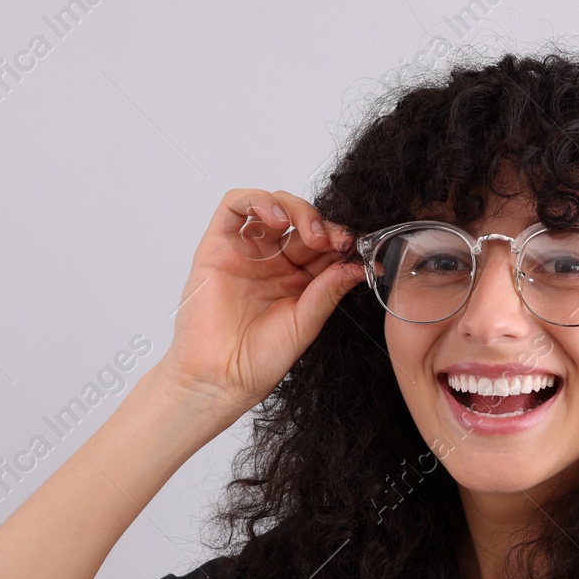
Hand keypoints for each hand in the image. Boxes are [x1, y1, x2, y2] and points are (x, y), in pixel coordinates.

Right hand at [156, 188, 364, 410]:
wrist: (221, 378)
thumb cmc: (259, 359)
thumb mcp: (306, 322)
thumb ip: (329, 290)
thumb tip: (360, 264)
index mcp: (299, 279)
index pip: (325, 244)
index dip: (342, 240)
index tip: (358, 249)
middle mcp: (274, 261)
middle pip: (302, 221)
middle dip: (324, 225)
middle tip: (336, 241)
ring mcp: (247, 252)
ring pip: (273, 206)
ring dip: (297, 209)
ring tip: (311, 233)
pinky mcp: (218, 246)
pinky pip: (234, 206)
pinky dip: (258, 200)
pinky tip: (277, 219)